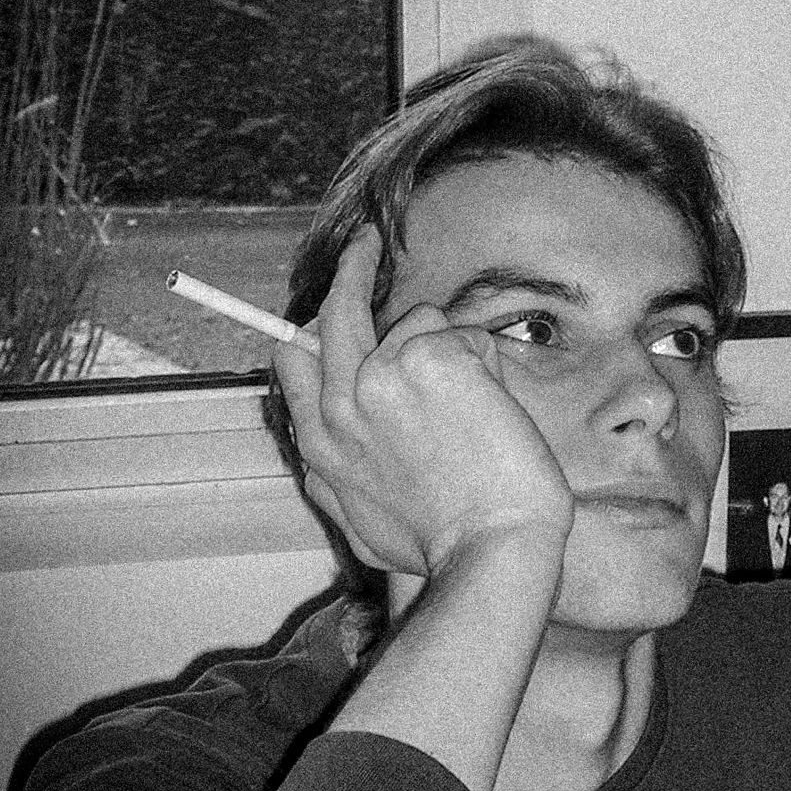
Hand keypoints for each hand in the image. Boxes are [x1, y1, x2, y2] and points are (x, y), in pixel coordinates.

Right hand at [273, 232, 574, 576]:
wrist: (491, 548)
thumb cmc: (444, 547)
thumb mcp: (360, 523)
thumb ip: (333, 476)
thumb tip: (316, 446)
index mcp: (321, 445)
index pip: (294, 359)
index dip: (315, 332)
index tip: (332, 314)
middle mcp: (342, 404)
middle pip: (337, 312)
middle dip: (351, 267)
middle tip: (367, 241)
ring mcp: (382, 377)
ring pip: (419, 321)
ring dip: (453, 351)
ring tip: (478, 414)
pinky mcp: (430, 359)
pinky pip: (464, 335)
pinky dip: (487, 364)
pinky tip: (495, 411)